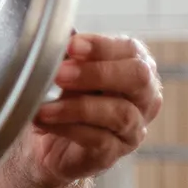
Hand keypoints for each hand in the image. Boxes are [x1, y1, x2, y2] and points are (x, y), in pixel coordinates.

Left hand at [23, 33, 162, 184]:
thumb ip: (68, 53)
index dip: (101, 46)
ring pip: (119, 113)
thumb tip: (57, 34)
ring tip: (44, 106)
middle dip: (96, 73)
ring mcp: (133, 127)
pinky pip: (99, 139)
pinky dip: (67, 128)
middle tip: (59, 74)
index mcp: (134, 66)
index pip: (131, 50)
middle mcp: (143, 96)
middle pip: (137, 78)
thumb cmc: (63, 96)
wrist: (48, 141)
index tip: (71, 45)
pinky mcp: (114, 153)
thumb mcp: (65, 69)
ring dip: (76, 107)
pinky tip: (44, 121)